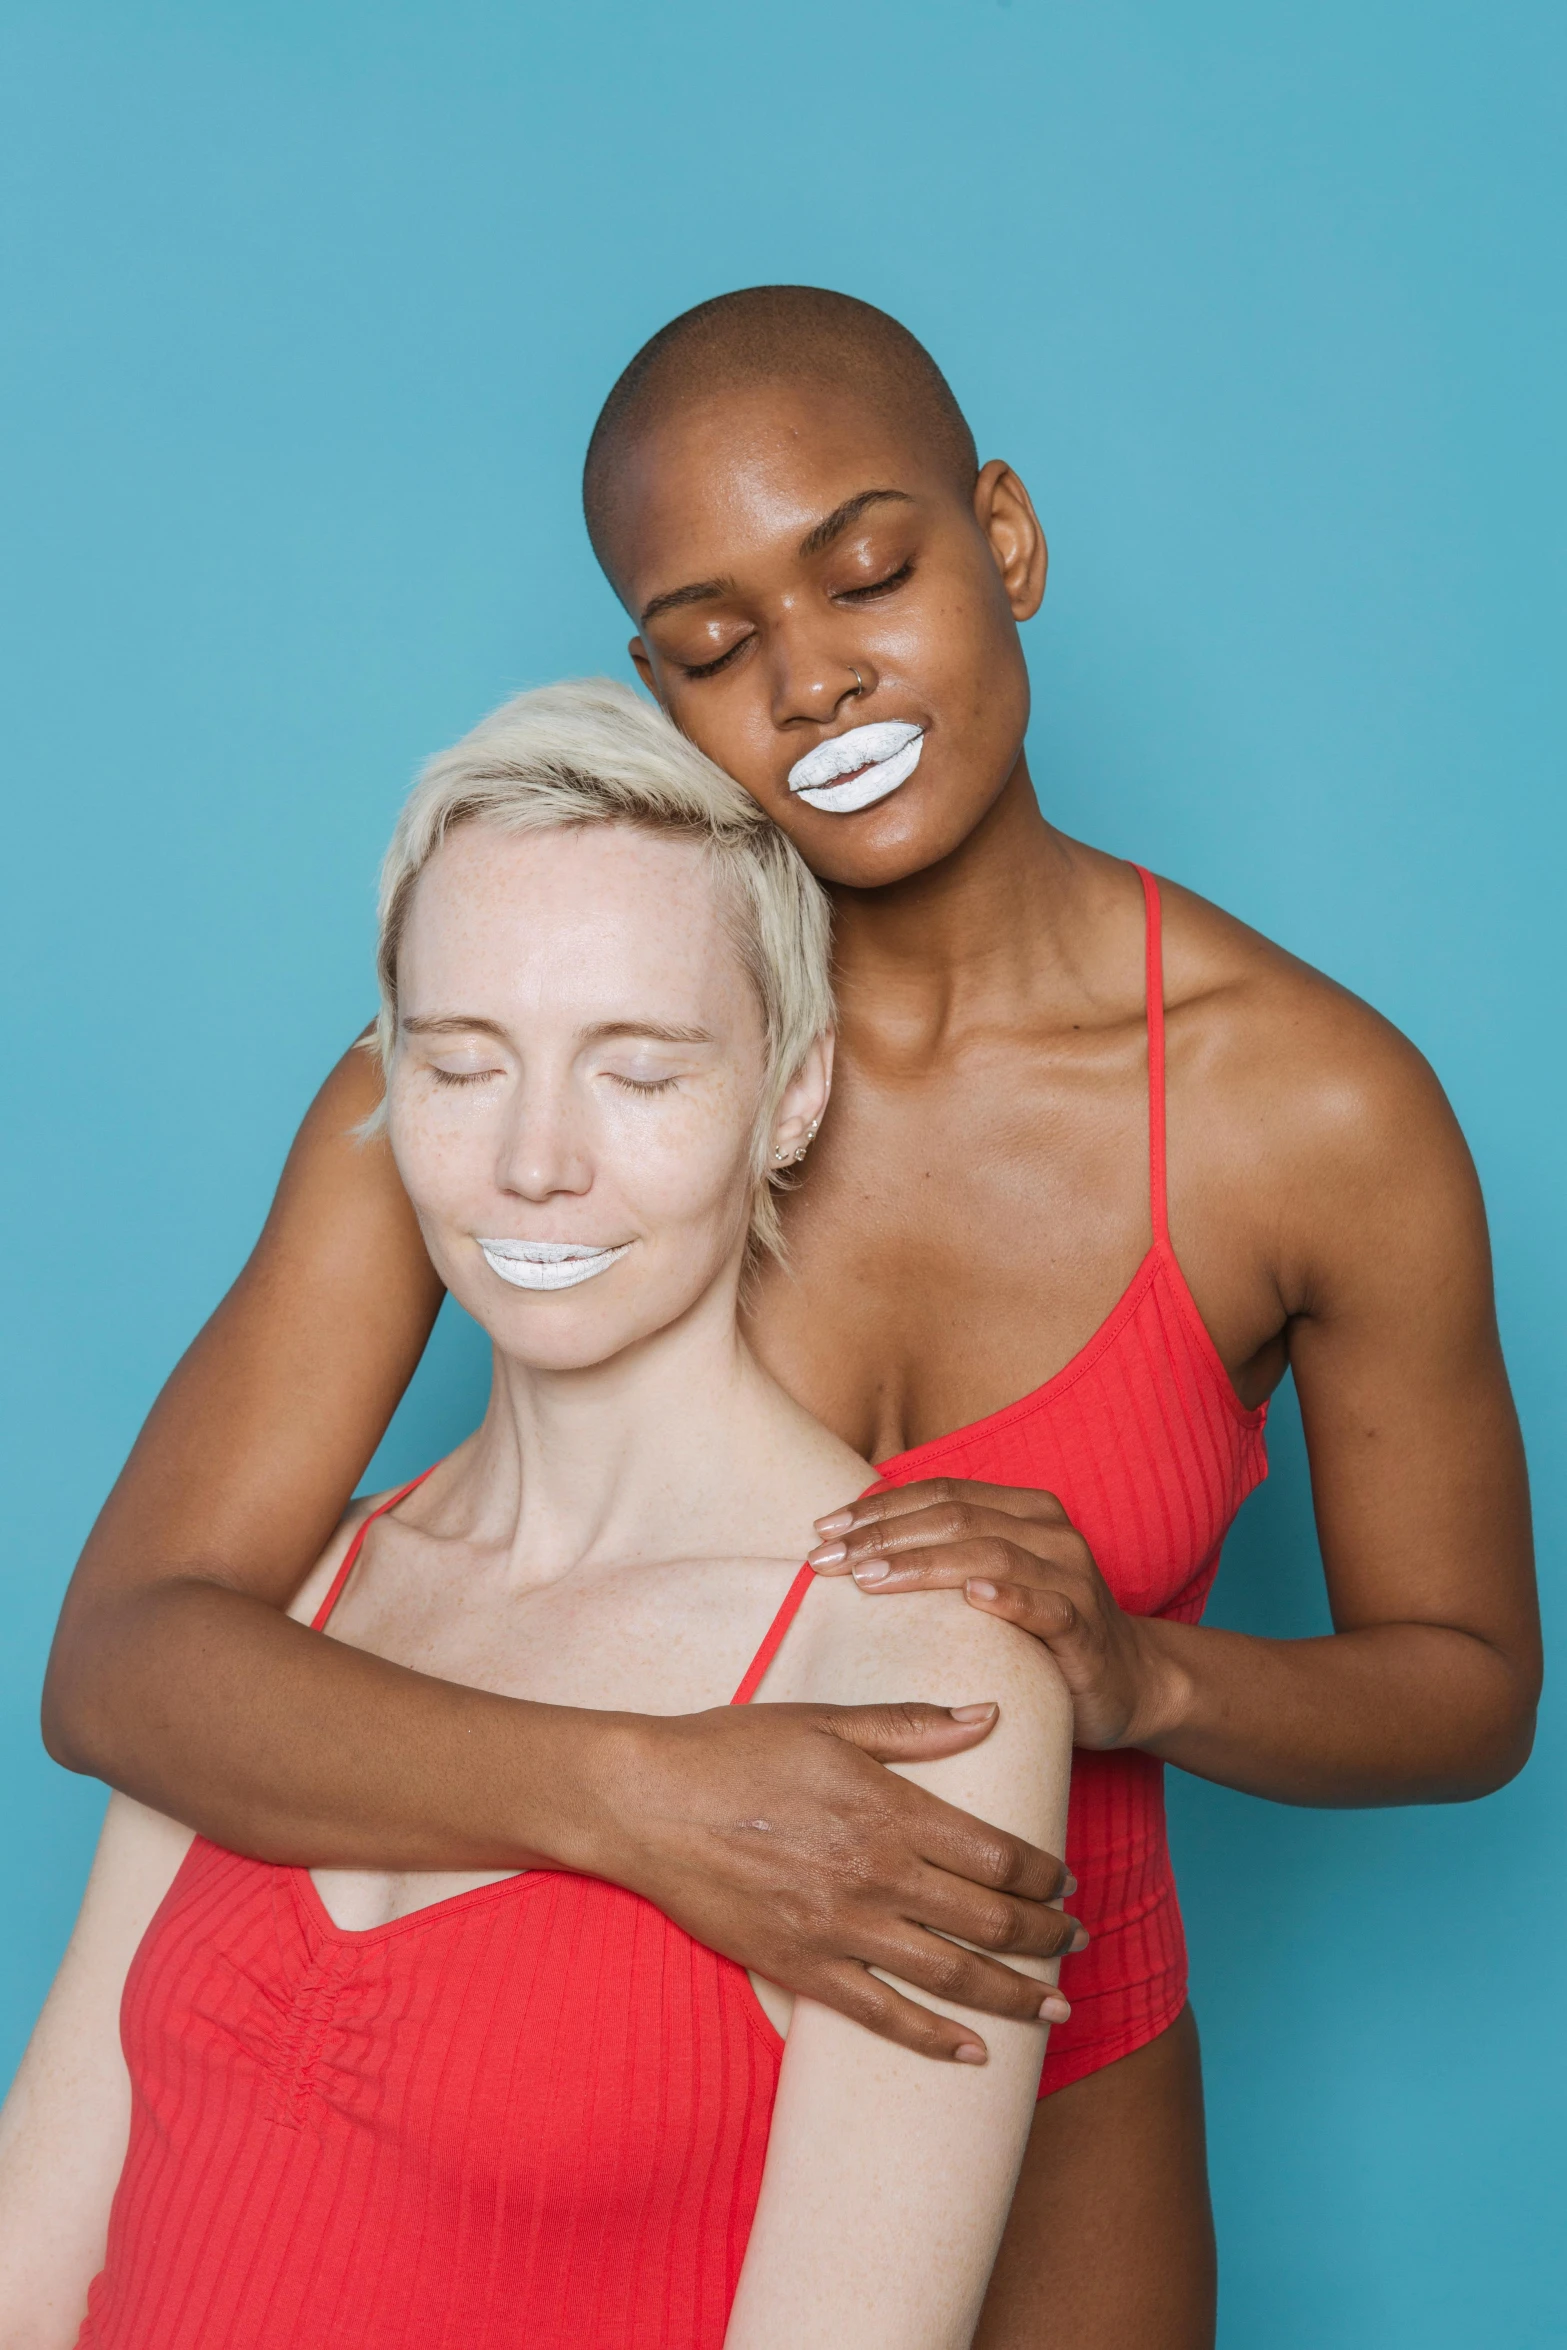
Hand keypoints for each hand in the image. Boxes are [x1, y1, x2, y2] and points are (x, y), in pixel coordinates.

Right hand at [584, 1701, 1083, 2063]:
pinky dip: (934, 2041)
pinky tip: (973, 2054)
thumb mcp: (827, 1720)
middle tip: (1077, 1943)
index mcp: (889, 1810)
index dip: (1045, 1874)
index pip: (997, 1854)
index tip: (1067, 1881)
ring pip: (952, 1975)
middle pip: (990, 1920)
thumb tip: (989, 1714)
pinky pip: (882, 2017)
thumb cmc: (733, 1749)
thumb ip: (913, 1724)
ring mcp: (840, 1929)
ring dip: (1014, 1997)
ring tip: (1055, 2009)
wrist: (644, 1803)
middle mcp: (876, 1875)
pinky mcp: (802, 1968)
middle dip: (1047, 1937)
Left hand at [808, 1479, 1176, 1751]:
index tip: (822, 1529)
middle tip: (826, 1560)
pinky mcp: (1086, 1626)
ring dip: (924, 1564)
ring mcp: (1070, 1576)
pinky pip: (1046, 1607)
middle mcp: (1048, 1532)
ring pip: (990, 1554)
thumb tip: (854, 1545)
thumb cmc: (1041, 1630)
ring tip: (869, 1579)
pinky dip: (1008, 1598)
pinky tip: (970, 1597)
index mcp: (1022, 1510)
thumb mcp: (991, 1582)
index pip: (938, 1493)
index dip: (878, 1507)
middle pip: (954, 1518)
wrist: (1130, 1682)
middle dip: (883, 1536)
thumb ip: (944, 1555)